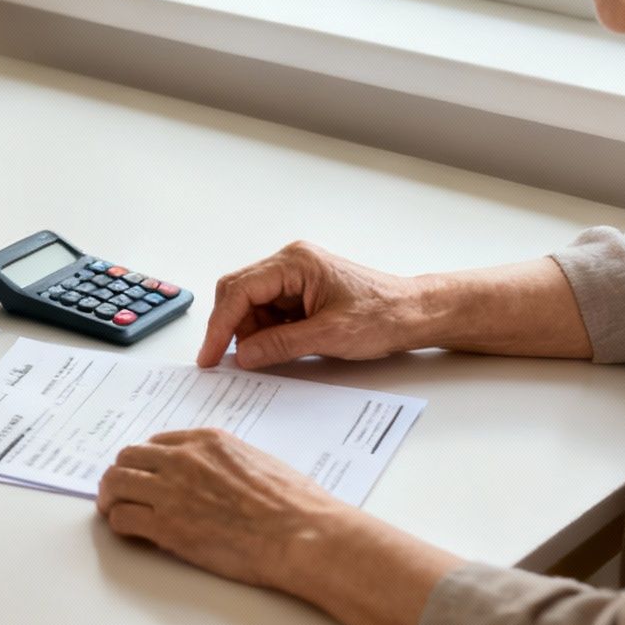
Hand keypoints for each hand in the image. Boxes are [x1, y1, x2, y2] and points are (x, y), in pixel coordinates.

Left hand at [96, 428, 347, 590]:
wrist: (302, 534)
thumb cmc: (294, 505)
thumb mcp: (257, 462)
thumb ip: (223, 463)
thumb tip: (210, 478)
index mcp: (207, 441)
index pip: (157, 442)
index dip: (148, 461)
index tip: (146, 474)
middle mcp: (183, 460)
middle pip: (129, 458)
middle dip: (122, 474)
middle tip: (122, 491)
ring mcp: (171, 492)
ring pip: (115, 483)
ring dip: (112, 497)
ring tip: (115, 510)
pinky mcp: (166, 526)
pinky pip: (122, 518)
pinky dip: (120, 524)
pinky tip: (130, 532)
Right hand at [197, 241, 426, 369]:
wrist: (414, 313)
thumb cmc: (384, 315)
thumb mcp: (329, 336)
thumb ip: (280, 345)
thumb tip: (243, 355)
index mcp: (295, 263)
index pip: (239, 290)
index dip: (220, 325)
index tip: (210, 355)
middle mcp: (290, 263)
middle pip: (238, 293)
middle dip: (231, 328)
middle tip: (225, 362)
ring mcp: (295, 277)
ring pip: (250, 304)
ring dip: (250, 333)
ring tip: (265, 357)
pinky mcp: (300, 293)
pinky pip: (268, 311)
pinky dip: (265, 333)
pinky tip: (275, 349)